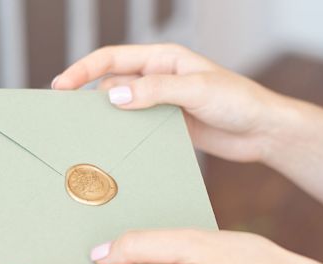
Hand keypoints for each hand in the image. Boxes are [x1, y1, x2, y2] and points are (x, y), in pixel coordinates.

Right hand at [51, 44, 286, 162]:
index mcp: (163, 59)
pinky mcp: (167, 125)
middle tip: (68, 118)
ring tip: (88, 135)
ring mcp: (161, 103)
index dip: (83, 70)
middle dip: (88, 97)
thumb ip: (155, 92)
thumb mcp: (197, 90)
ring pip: (122, 107)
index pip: (113, 59)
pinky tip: (115, 146)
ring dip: (107, 119)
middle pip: (112, 84)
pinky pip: (137, 127)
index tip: (60, 86)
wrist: (261, 131)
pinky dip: (124, 134)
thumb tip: (113, 96)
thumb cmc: (238, 101)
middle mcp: (158, 79)